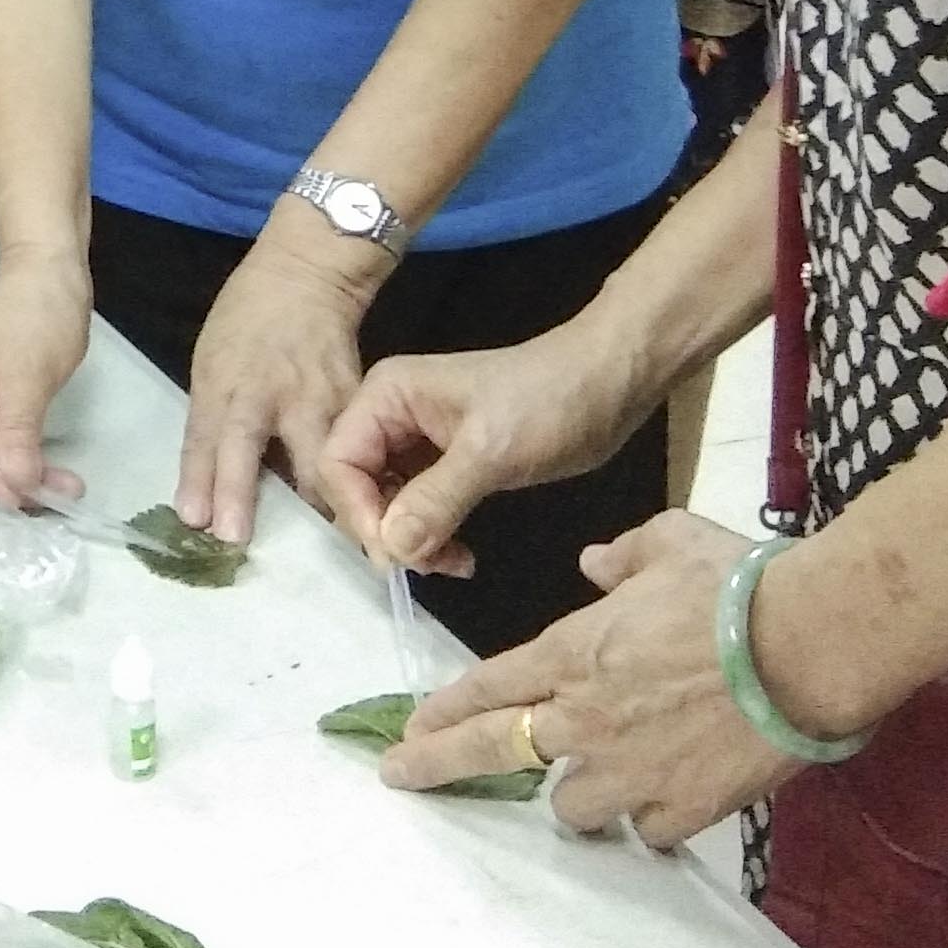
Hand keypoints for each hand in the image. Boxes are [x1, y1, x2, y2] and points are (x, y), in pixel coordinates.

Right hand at [0, 250, 92, 502]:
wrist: (55, 279)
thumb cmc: (37, 314)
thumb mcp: (29, 375)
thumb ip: (18, 433)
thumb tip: (19, 490)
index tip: (14, 494)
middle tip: (40, 498)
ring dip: (13, 482)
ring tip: (63, 490)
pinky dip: (22, 468)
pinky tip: (56, 478)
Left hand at [172, 207, 381, 546]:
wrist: (306, 277)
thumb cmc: (245, 324)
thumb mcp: (211, 366)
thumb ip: (211, 427)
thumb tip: (204, 496)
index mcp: (227, 382)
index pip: (212, 439)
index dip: (208, 483)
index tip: (201, 524)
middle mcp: (273, 394)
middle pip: (272, 455)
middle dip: (274, 506)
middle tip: (273, 547)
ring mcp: (320, 399)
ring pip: (327, 465)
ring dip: (327, 511)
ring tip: (325, 550)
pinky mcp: (356, 403)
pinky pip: (358, 454)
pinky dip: (356, 488)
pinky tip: (360, 519)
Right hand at [322, 321, 659, 574]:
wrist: (608, 381)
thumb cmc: (548, 402)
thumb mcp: (490, 452)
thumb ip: (435, 500)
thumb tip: (391, 550)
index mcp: (386, 395)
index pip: (338, 462)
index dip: (357, 512)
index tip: (397, 556)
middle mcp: (390, 415)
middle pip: (355, 486)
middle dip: (386, 531)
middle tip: (430, 565)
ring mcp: (416, 438)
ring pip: (385, 502)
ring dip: (411, 540)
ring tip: (453, 563)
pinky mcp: (444, 461)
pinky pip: (416, 506)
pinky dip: (432, 535)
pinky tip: (461, 556)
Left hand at [384, 509, 798, 842]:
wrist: (811, 644)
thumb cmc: (737, 585)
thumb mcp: (668, 542)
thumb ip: (621, 557)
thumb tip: (594, 562)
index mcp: (573, 654)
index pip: (487, 686)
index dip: (443, 708)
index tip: (408, 727)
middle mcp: (586, 720)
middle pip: (494, 749)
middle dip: (439, 764)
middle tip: (403, 777)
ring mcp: (632, 771)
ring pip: (572, 806)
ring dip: (578, 793)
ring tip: (599, 780)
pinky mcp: (684, 808)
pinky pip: (648, 829)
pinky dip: (651, 818)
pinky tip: (667, 799)